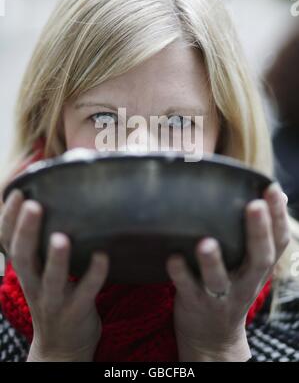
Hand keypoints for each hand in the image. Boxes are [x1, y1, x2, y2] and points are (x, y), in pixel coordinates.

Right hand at [0, 189, 108, 361]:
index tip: (17, 192)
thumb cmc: (54, 298)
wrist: (62, 347)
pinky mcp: (76, 312)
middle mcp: (34, 285)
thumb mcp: (38, 274)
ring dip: (56, 259)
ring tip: (61, 237)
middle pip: (23, 257)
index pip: (7, 243)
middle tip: (34, 205)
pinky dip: (94, 274)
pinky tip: (103, 256)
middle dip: (26, 231)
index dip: (8, 219)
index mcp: (26, 271)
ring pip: (51, 280)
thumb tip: (50, 204)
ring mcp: (54, 301)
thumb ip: (41, 248)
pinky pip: (85, 293)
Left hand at [166, 182, 289, 361]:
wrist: (212, 338)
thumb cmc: (231, 288)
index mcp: (258, 269)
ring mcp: (220, 296)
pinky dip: (180, 274)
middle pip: (258, 259)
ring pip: (219, 280)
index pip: (278, 243)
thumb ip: (260, 236)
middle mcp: (244, 283)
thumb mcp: (251, 267)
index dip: (279, 217)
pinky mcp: (194, 303)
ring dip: (213, 261)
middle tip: (254, 206)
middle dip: (258, 233)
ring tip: (207, 242)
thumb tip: (276, 195)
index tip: (272, 190)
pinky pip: (187, 289)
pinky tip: (173, 257)